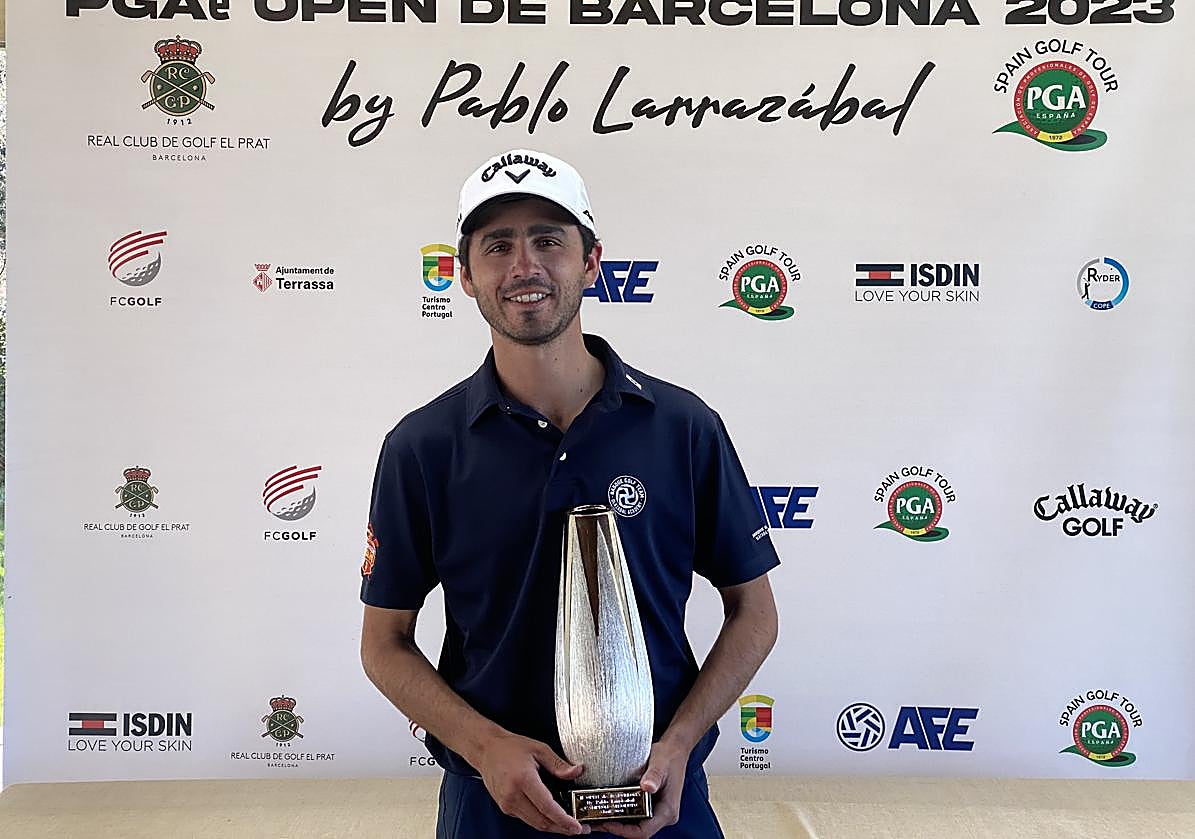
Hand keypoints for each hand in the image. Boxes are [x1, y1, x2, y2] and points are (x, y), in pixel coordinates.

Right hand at [474, 730, 590, 835]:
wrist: (486, 749)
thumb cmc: (509, 747)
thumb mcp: (539, 749)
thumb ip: (559, 764)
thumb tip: (576, 772)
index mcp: (523, 779)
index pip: (547, 807)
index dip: (564, 820)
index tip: (577, 826)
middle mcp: (513, 795)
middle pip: (542, 821)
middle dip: (562, 828)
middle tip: (578, 829)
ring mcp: (507, 803)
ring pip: (535, 823)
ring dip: (552, 826)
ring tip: (568, 824)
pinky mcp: (505, 807)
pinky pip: (527, 818)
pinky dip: (541, 820)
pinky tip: (551, 816)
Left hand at [593, 739, 688, 837]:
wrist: (675, 750)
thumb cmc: (669, 756)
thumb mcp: (660, 763)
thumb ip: (654, 775)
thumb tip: (647, 787)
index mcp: (668, 810)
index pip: (644, 831)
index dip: (625, 831)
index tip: (608, 823)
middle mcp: (663, 815)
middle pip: (638, 831)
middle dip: (617, 828)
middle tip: (598, 819)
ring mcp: (657, 812)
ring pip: (636, 825)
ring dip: (618, 822)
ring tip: (599, 815)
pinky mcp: (651, 806)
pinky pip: (636, 816)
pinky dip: (622, 814)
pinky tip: (609, 808)